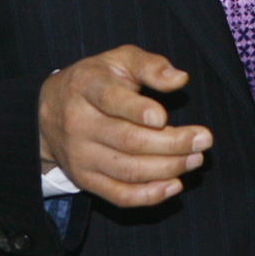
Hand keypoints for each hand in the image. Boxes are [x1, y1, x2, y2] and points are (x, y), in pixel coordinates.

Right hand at [37, 46, 211, 207]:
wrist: (50, 110)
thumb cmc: (98, 80)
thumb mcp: (120, 60)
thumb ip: (151, 65)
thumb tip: (179, 79)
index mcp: (86, 87)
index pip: (111, 101)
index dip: (137, 110)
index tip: (163, 117)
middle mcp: (79, 124)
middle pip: (128, 140)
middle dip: (171, 143)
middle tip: (203, 140)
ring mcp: (81, 155)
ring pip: (128, 169)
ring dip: (167, 168)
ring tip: (195, 159)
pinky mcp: (85, 179)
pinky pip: (118, 195)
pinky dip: (148, 195)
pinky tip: (174, 185)